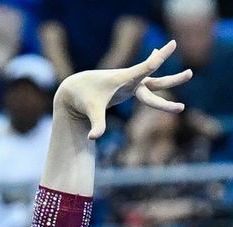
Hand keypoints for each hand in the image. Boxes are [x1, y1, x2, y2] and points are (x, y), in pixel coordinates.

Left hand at [56, 39, 191, 140]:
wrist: (76, 88)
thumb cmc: (85, 99)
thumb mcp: (92, 112)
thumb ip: (96, 125)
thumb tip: (92, 138)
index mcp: (124, 80)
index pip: (143, 69)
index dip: (156, 59)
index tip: (170, 46)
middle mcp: (130, 80)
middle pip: (155, 80)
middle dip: (172, 80)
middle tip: (191, 73)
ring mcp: (130, 83)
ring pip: (155, 81)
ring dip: (171, 79)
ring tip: (190, 73)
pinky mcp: (129, 86)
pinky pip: (145, 77)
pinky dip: (152, 64)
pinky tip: (156, 50)